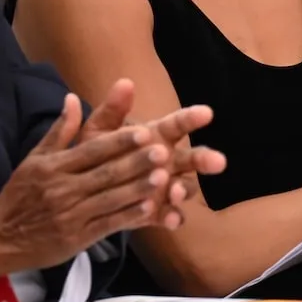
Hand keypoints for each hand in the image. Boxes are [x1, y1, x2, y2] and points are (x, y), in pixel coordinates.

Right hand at [0, 87, 220, 282]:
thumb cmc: (21, 194)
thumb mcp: (34, 159)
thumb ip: (60, 130)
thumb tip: (72, 97)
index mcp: (54, 167)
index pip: (91, 151)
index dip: (119, 142)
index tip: (145, 131)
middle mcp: (63, 189)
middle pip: (105, 174)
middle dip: (135, 163)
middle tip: (163, 151)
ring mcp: (71, 215)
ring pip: (110, 199)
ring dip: (137, 189)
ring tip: (163, 178)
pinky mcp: (77, 238)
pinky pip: (107, 225)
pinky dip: (128, 217)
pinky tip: (149, 208)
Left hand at [76, 79, 226, 229]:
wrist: (83, 191)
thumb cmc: (95, 155)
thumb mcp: (99, 131)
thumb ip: (112, 110)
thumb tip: (124, 82)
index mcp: (158, 137)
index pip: (178, 124)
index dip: (192, 118)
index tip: (206, 113)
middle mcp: (169, 161)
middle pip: (192, 158)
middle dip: (205, 159)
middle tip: (218, 162)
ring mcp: (166, 187)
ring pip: (185, 187)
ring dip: (183, 189)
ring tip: (176, 191)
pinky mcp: (158, 211)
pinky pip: (170, 215)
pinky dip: (172, 216)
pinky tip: (171, 219)